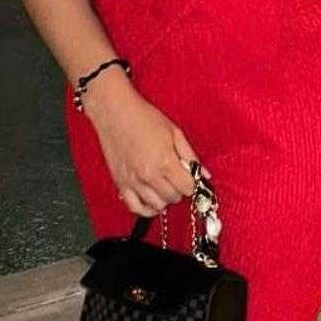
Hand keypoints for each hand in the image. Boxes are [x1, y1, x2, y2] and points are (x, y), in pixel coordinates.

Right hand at [83, 77, 209, 218]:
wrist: (115, 112)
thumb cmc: (143, 117)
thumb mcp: (174, 132)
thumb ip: (190, 156)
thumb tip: (204, 173)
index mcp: (165, 162)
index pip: (188, 187)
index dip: (192, 182)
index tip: (189, 177)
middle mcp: (149, 175)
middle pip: (174, 198)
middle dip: (179, 189)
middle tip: (177, 178)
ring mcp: (134, 181)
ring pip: (157, 205)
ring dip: (164, 198)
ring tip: (164, 186)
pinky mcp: (121, 183)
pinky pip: (135, 207)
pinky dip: (146, 208)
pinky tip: (152, 201)